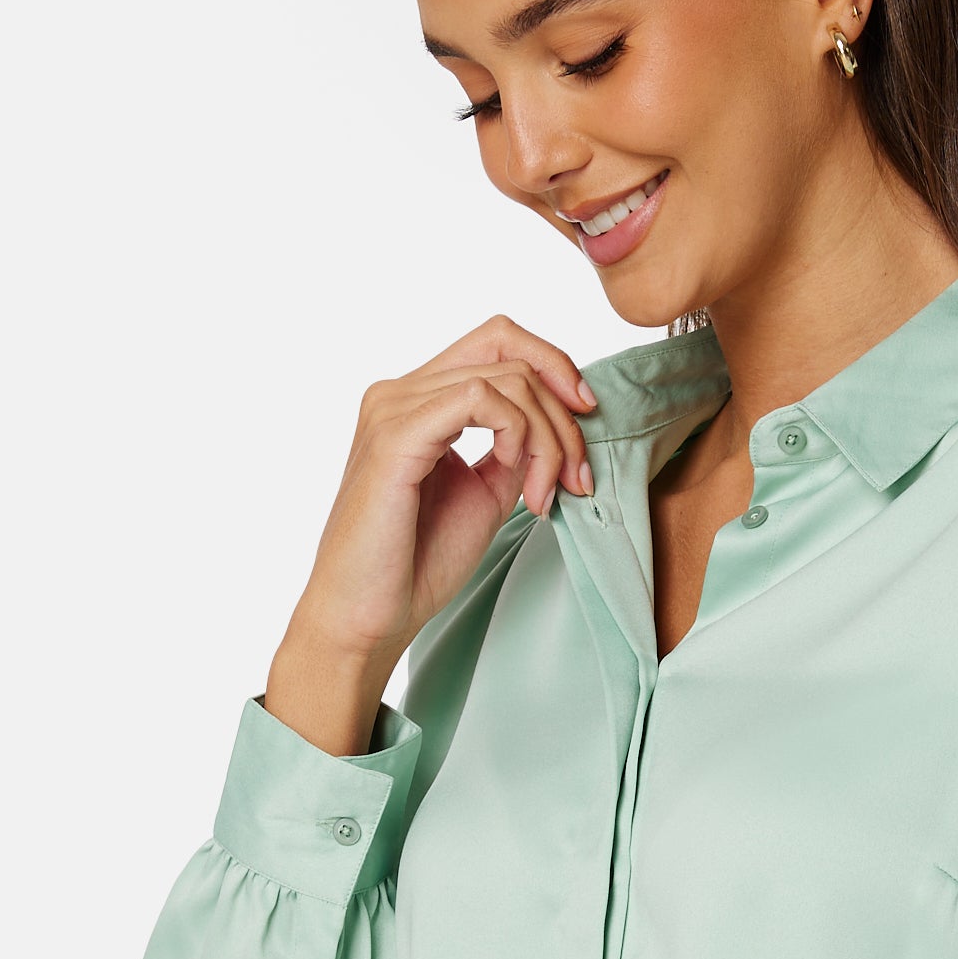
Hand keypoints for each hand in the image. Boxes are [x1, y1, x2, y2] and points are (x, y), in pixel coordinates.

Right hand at [266, 314, 596, 752]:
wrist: (369, 616)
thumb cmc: (415, 564)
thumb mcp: (486, 493)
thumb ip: (514, 449)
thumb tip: (556, 423)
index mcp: (417, 401)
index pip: (497, 341)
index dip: (553, 366)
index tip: (588, 418)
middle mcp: (400, 392)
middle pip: (507, 348)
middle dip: (562, 409)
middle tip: (578, 477)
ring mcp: (394, 408)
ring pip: (506, 378)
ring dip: (548, 437)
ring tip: (545, 496)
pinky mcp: (396, 434)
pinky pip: (482, 400)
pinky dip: (521, 439)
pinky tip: (523, 490)